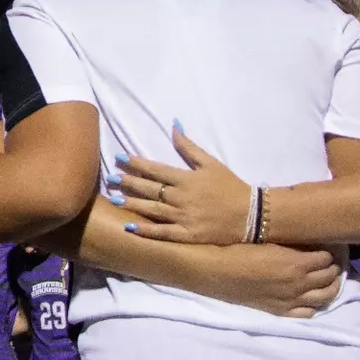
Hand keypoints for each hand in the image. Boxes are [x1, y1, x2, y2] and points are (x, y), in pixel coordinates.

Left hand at [114, 123, 250, 243]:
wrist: (250, 214)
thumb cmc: (229, 186)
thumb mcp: (210, 163)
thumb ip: (189, 146)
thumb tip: (173, 125)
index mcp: (185, 179)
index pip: (155, 169)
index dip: (135, 163)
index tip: (119, 157)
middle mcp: (180, 197)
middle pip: (149, 188)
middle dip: (127, 182)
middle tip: (109, 178)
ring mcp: (183, 217)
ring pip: (151, 210)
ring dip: (131, 203)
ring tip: (113, 199)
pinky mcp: (187, 235)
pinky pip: (163, 233)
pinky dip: (146, 231)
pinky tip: (129, 227)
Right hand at [203, 244, 342, 317]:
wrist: (215, 270)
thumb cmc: (238, 248)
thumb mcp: (268, 240)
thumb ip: (291, 243)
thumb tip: (307, 240)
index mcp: (297, 263)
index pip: (327, 257)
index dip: (330, 250)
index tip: (329, 244)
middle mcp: (299, 284)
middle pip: (330, 276)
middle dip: (334, 266)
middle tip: (331, 259)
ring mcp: (292, 300)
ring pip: (325, 296)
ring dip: (332, 286)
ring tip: (329, 278)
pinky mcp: (281, 311)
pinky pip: (308, 312)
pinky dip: (315, 304)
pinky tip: (313, 296)